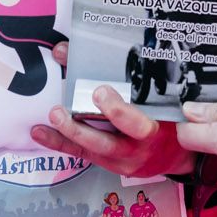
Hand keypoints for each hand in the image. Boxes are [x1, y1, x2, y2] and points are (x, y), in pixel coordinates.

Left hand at [29, 83, 192, 178]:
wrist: (177, 157)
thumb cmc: (170, 120)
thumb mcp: (163, 101)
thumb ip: (138, 80)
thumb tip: (98, 51)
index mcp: (156, 130)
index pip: (139, 123)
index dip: (119, 111)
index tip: (99, 90)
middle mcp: (139, 149)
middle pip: (112, 141)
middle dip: (82, 126)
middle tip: (63, 108)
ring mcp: (123, 160)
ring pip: (94, 149)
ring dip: (69, 132)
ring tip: (52, 116)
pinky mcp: (110, 165)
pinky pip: (83, 154)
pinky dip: (60, 143)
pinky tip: (40, 133)